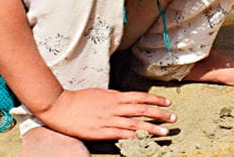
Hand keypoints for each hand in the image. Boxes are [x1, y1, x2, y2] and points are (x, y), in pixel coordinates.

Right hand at [36, 88, 175, 140]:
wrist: (60, 106)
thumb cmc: (79, 100)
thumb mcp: (100, 94)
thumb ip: (114, 97)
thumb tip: (127, 99)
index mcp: (115, 97)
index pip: (140, 97)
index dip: (155, 100)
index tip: (168, 103)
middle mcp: (114, 107)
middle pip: (142, 110)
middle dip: (159, 113)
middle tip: (173, 118)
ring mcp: (107, 119)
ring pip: (135, 123)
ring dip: (151, 127)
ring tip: (165, 132)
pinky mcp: (100, 131)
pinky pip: (120, 134)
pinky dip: (133, 136)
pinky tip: (143, 139)